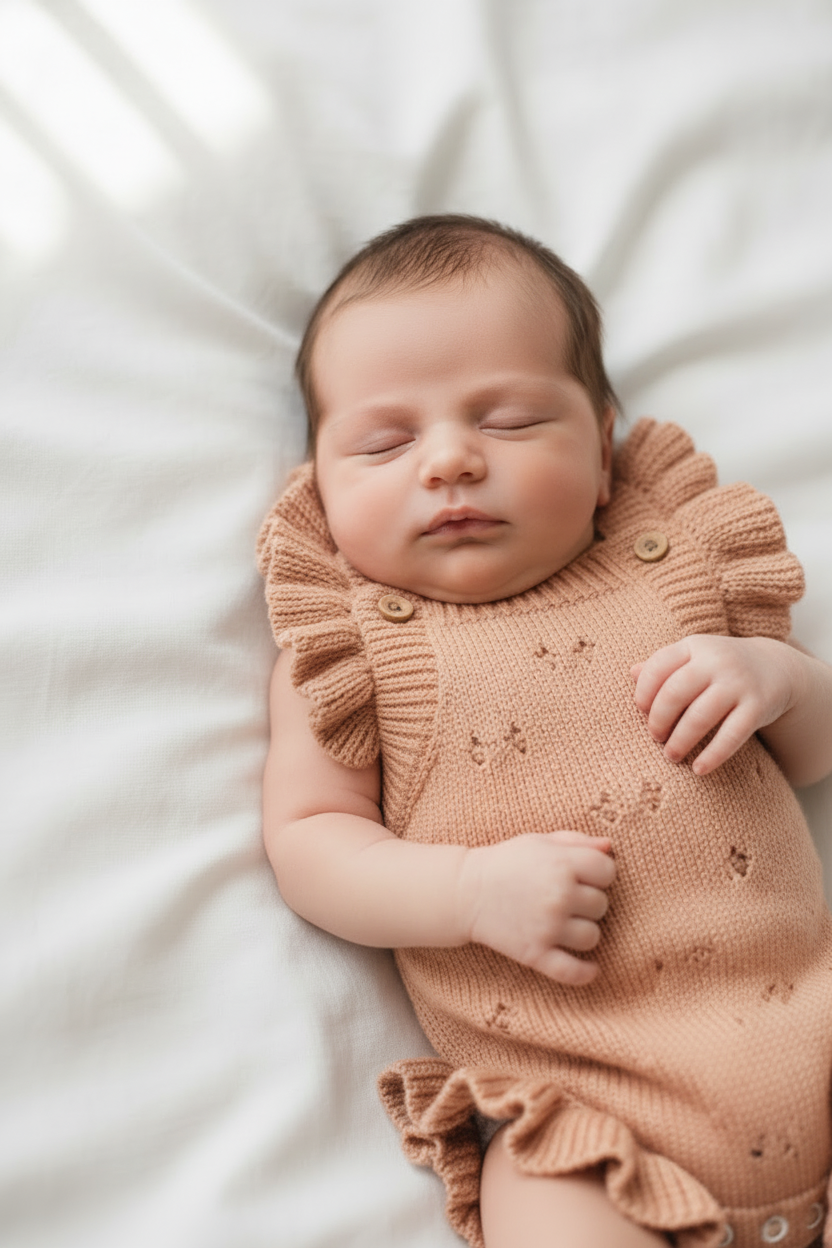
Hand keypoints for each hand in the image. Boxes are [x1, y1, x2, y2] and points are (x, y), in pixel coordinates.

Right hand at [458, 831, 615, 984]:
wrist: (465, 892)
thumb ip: (576, 841)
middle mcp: (558, 895)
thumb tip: (609, 847)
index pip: (608, 871)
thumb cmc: (507, 862)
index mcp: (561, 863)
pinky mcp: (535, 953)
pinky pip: (573, 971)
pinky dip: (586, 973)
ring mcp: (547, 927)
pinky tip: (592, 969)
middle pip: (601, 905)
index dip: (599, 873)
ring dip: (583, 932)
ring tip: (566, 924)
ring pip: (592, 937)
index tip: (585, 877)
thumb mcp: (539, 842)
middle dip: (588, 902)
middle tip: (566, 899)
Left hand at [631, 634, 799, 776]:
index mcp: (695, 646)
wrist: (776, 667)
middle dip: (659, 719)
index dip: (644, 691)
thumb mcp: (694, 657)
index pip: (659, 665)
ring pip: (701, 715)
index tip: (640, 711)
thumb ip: (664, 665)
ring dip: (681, 740)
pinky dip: (713, 755)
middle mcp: (717, 661)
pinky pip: (732, 734)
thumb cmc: (720, 668)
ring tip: (671, 756)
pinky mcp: (758, 706)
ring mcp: (739, 683)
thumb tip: (631, 674)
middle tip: (655, 737)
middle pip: (676, 691)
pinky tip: (699, 769)